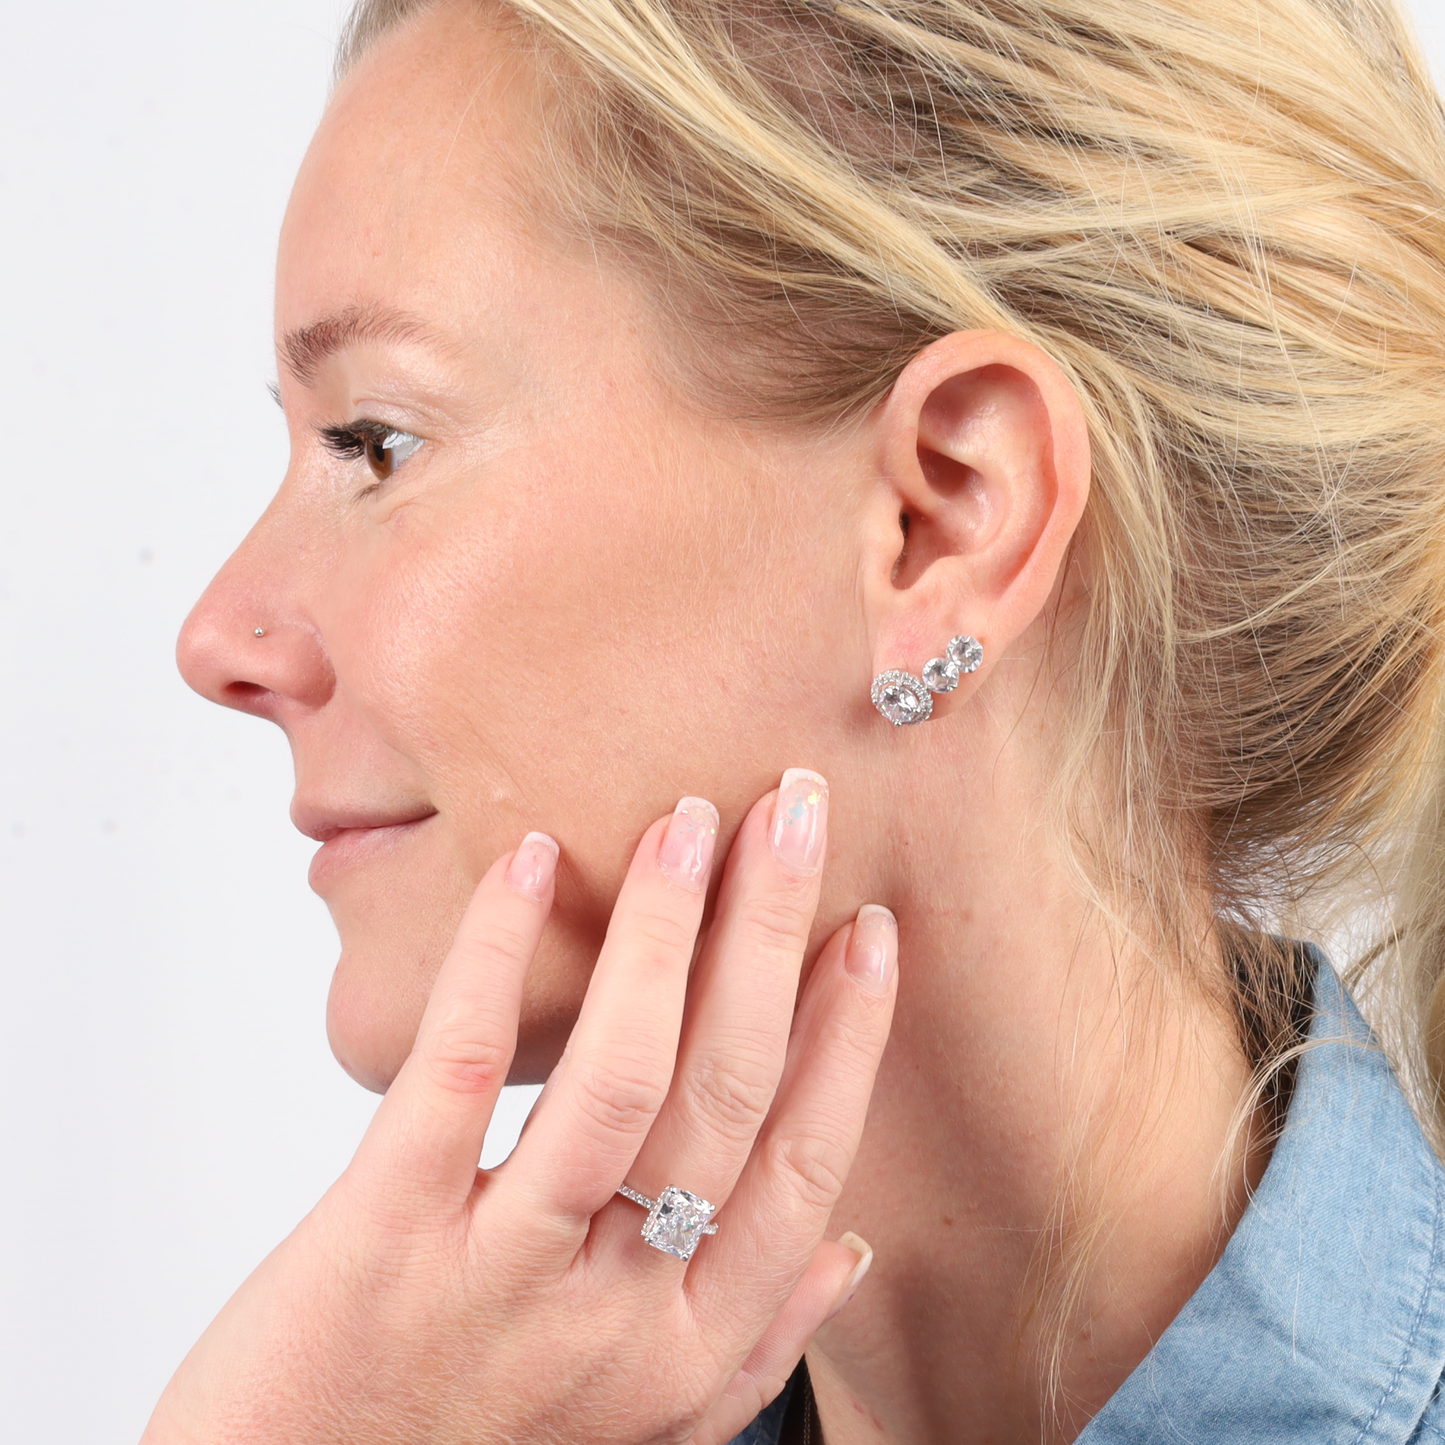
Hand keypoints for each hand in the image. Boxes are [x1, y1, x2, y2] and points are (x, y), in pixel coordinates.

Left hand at [142, 771, 896, 1443]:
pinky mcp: (380, 1239)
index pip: (806, 1168)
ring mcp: (499, 1276)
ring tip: (690, 822)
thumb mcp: (638, 1423)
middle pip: (728, 1096)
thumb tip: (849, 1247)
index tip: (868, 929)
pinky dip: (500, 956)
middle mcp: (615, 1320)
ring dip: (668, 933)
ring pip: (621, 1078)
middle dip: (774, 938)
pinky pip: (458, 1072)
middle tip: (794, 813)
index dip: (848, 1037)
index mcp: (688, 1354)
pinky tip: (530, 863)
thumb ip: (754, 1343)